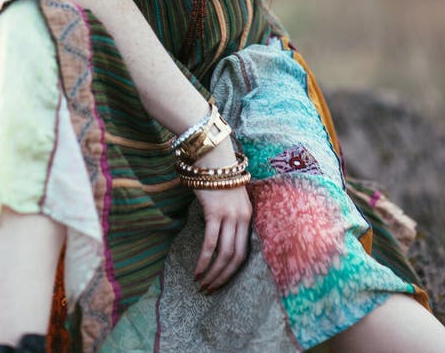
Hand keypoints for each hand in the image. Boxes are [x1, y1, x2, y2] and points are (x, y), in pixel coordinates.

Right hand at [190, 139, 252, 292]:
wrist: (213, 154)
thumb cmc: (217, 176)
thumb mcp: (229, 198)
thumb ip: (227, 217)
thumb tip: (215, 236)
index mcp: (248, 216)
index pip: (245, 252)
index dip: (233, 270)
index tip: (220, 282)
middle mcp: (242, 217)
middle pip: (237, 257)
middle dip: (223, 277)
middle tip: (210, 290)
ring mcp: (229, 215)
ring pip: (225, 253)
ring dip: (213, 273)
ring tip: (201, 284)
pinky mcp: (215, 212)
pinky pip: (210, 242)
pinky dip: (204, 259)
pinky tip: (197, 270)